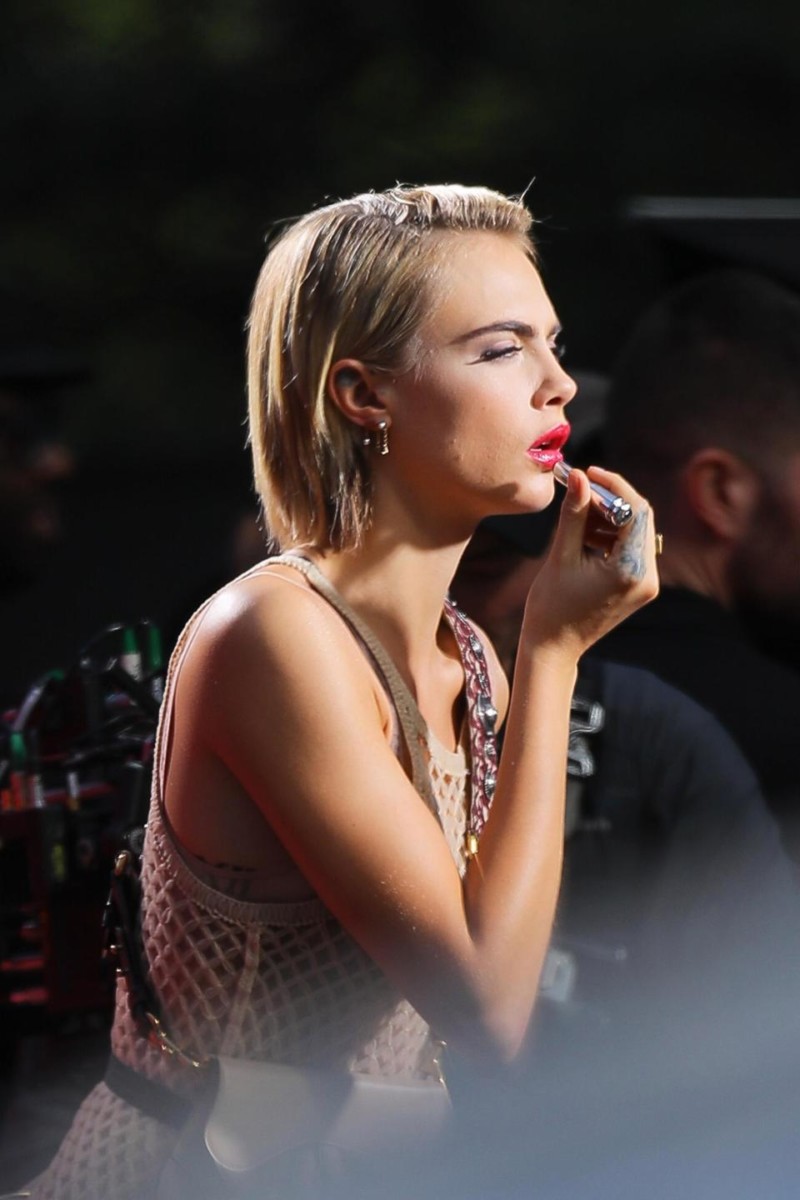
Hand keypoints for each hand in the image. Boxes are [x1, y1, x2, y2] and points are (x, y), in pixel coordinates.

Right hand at [521, 466, 658, 655]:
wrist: (554, 647)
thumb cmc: (551, 606)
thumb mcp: (560, 555)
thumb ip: (573, 513)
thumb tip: (578, 476)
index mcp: (630, 571)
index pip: (635, 511)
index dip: (614, 486)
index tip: (588, 473)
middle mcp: (647, 577)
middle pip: (640, 518)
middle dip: (611, 499)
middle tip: (580, 488)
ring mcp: (647, 584)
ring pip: (636, 531)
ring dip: (609, 516)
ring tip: (577, 516)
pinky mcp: (640, 586)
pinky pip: (631, 548)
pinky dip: (611, 534)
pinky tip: (584, 534)